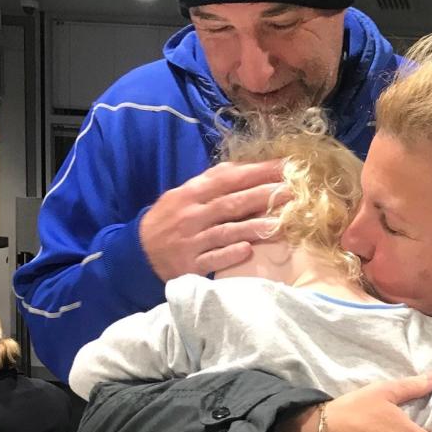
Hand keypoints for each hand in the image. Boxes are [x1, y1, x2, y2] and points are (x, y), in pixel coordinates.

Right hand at [139, 159, 290, 281]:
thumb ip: (211, 182)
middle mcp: (191, 215)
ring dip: (254, 227)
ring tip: (281, 223)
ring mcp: (191, 241)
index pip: (228, 178)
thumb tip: (243, 166)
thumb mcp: (183, 195)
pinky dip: (230, 253)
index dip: (257, 171)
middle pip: (231, 203)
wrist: (138, 254)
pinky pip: (213, 259)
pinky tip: (248, 249)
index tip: (285, 167)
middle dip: (263, 195)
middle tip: (293, 191)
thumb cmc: (169, 221)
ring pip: (226, 231)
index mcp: (191, 193)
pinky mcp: (189, 265)